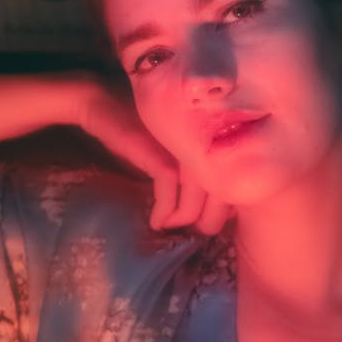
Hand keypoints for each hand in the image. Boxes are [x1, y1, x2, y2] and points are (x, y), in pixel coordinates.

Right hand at [79, 80, 231, 234]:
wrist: (106, 107)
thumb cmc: (141, 135)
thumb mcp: (173, 157)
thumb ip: (192, 178)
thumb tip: (208, 211)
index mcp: (214, 141)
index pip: (235, 181)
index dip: (226, 209)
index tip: (211, 223)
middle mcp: (205, 143)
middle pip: (222, 193)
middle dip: (210, 221)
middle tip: (195, 234)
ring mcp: (185, 147)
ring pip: (198, 197)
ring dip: (186, 220)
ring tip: (173, 229)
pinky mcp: (162, 152)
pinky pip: (170, 190)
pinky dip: (165, 212)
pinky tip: (156, 221)